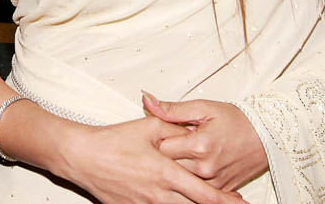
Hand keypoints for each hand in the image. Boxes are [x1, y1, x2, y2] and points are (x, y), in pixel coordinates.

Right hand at [59, 116, 246, 203]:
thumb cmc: (113, 141)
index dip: (227, 202)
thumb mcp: (148, 128)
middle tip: (233, 202)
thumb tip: (194, 130)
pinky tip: (171, 199)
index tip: (242, 203)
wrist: (82, 157)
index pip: (206, 195)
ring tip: (205, 200)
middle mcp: (159, 196)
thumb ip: (176, 128)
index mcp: (167, 174)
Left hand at [143, 92, 267, 191]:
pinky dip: (189, 181)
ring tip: (176, 157)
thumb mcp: (203, 108)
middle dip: (162, 157)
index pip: (161, 148)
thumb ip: (172, 109)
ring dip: (175, 170)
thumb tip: (148, 102)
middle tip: (164, 146)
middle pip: (168, 168)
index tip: (154, 136)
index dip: (154, 141)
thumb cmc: (237, 120)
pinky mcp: (221, 189)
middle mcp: (205, 167)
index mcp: (199, 145)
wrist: (267, 135)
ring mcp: (213, 181)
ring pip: (180, 181)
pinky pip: (196, 191)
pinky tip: (189, 170)